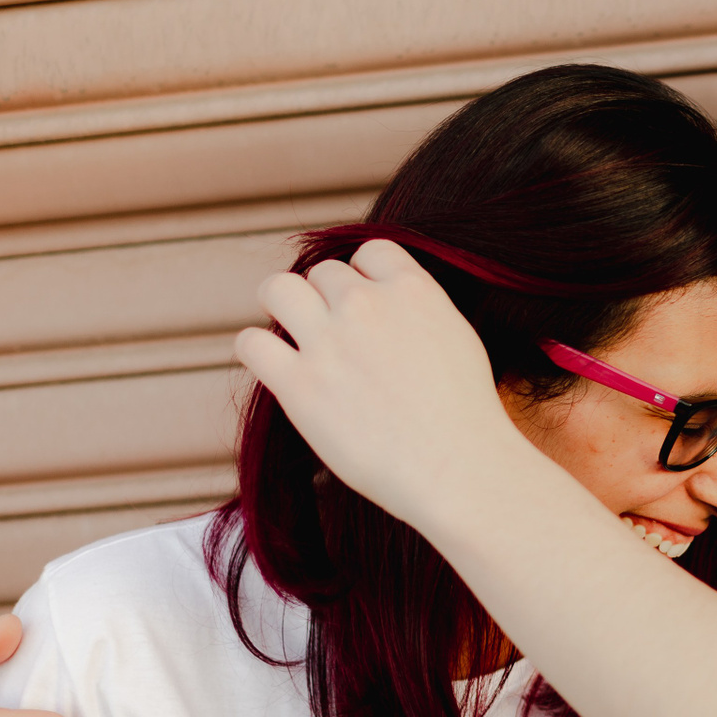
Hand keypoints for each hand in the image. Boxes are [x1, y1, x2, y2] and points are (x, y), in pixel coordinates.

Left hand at [234, 240, 531, 533]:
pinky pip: (251, 343)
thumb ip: (419, 309)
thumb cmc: (465, 414)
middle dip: (326, 300)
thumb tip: (391, 306)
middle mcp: (365, 305)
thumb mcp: (457, 337)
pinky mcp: (298, 385)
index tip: (366, 304)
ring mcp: (328, 342)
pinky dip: (258, 350)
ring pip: (277, 289)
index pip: (370, 251)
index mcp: (412, 289)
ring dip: (283, 307)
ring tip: (294, 335)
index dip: (364, 275)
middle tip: (334, 335)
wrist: (455, 465)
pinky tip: (275, 366)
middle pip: (323, 273)